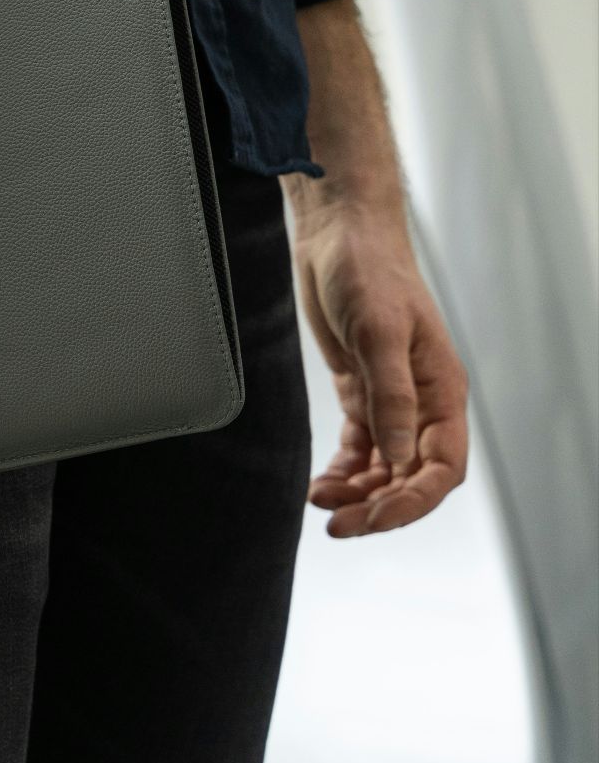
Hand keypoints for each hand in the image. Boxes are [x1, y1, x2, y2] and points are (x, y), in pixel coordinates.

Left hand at [291, 205, 468, 536]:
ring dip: (359, 493)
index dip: (413, 501)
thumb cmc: (368, 273)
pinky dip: (344, 472)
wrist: (339, 236)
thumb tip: (401, 459)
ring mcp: (391, 399)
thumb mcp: (380, 333)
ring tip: (322, 505)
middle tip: (338, 526)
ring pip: (384, 468)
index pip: (442, 467)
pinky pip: (359, 447)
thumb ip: (391, 396)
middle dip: (380, 506)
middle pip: (412, 477)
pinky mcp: (360, 391)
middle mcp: (421, 403)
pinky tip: (320, 486)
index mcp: (442, 392)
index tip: (375, 518)